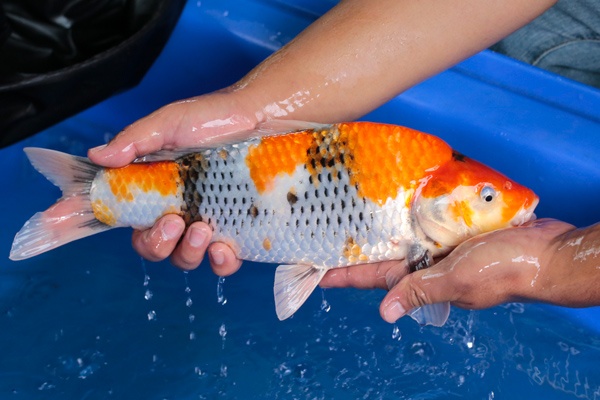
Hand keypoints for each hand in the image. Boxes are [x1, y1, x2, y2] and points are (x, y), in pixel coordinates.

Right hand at [88, 91, 251, 271]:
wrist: (264, 118)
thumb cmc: (216, 118)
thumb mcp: (170, 122)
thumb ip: (135, 140)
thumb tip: (98, 157)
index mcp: (155, 187)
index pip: (117, 209)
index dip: (86, 219)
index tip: (56, 223)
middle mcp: (178, 208)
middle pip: (150, 246)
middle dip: (155, 244)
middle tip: (172, 223)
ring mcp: (207, 221)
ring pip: (184, 259)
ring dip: (187, 253)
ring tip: (202, 229)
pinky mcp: (237, 229)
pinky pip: (222, 262)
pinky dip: (220, 263)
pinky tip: (224, 248)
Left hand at [320, 219, 587, 322]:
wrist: (546, 252)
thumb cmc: (503, 269)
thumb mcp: (457, 280)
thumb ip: (421, 291)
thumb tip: (385, 314)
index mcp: (424, 279)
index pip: (374, 277)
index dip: (345, 273)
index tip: (316, 270)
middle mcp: (428, 263)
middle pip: (384, 256)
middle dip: (357, 248)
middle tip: (326, 234)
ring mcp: (442, 245)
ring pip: (404, 235)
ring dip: (381, 227)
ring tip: (351, 214)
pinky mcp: (457, 228)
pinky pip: (427, 221)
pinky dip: (411, 213)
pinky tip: (395, 200)